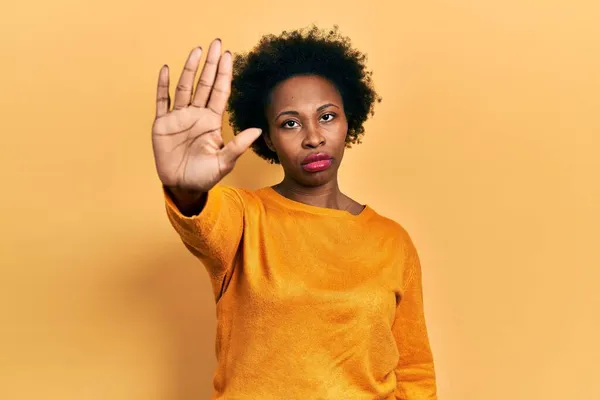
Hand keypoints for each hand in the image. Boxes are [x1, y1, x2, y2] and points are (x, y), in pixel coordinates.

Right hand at [152, 39, 261, 191]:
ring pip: (184, 87)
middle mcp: (196, 115)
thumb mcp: (224, 162)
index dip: (223, 74)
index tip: (228, 56)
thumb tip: (258, 130)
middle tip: (215, 43)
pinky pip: (162, 101)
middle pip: (204, 84)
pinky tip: (166, 69)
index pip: (219, 92)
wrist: (183, 187)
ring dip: (190, 69)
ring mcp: (179, 117)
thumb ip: (238, 145)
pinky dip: (162, 85)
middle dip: (210, 64)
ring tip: (196, 50)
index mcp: (212, 121)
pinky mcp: (162, 124)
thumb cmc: (205, 176)